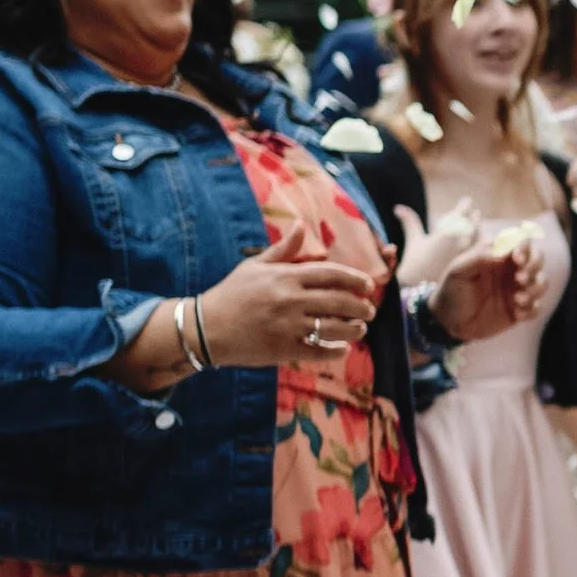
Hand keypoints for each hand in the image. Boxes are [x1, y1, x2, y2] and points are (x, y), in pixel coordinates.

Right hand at [197, 247, 386, 368]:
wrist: (206, 327)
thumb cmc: (232, 293)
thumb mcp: (254, 266)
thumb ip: (283, 250)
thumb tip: (301, 225)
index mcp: (285, 277)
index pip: (330, 274)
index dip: (355, 279)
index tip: (369, 284)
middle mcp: (290, 300)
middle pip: (338, 301)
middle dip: (361, 306)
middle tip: (370, 309)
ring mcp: (288, 326)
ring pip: (333, 328)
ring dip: (354, 329)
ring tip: (361, 328)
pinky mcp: (283, 349)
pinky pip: (319, 351)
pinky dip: (336, 351)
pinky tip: (343, 348)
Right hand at [391, 198, 479, 293]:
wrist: (423, 298)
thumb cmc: (415, 269)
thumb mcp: (414, 243)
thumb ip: (410, 223)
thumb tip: (399, 208)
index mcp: (448, 232)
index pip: (462, 211)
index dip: (465, 205)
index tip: (466, 201)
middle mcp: (462, 242)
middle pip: (474, 223)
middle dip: (473, 217)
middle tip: (474, 213)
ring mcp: (470, 256)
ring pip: (481, 237)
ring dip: (479, 230)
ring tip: (477, 227)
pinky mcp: (475, 268)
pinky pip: (484, 253)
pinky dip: (482, 246)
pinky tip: (481, 246)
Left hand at [434, 234, 544, 342]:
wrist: (448, 322)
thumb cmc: (451, 291)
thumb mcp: (459, 271)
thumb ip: (479, 257)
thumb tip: (503, 251)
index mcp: (498, 256)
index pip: (520, 242)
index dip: (524, 247)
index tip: (517, 259)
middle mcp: (511, 270)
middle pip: (538, 258)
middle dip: (534, 267)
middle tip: (520, 279)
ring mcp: (517, 290)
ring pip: (542, 282)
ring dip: (535, 289)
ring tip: (518, 300)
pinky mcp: (519, 310)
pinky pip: (537, 307)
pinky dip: (531, 309)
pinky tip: (516, 315)